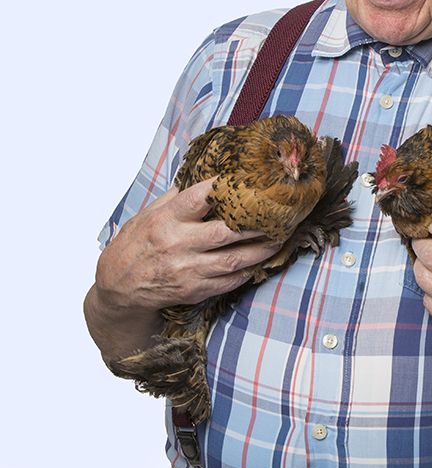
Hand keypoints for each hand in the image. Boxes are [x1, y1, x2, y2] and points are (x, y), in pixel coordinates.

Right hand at [95, 178, 281, 312]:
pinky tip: (261, 262)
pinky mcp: (194, 290)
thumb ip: (176, 198)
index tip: (249, 179)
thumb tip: (204, 177)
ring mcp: (187, 270)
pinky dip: (247, 271)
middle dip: (256, 224)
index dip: (225, 187)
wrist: (117, 287)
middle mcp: (177, 244)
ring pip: (233, 260)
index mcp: (165, 220)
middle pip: (226, 232)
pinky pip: (228, 281)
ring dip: (261, 250)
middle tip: (279, 215)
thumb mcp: (147, 214)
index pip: (199, 198)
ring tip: (280, 238)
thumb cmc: (135, 245)